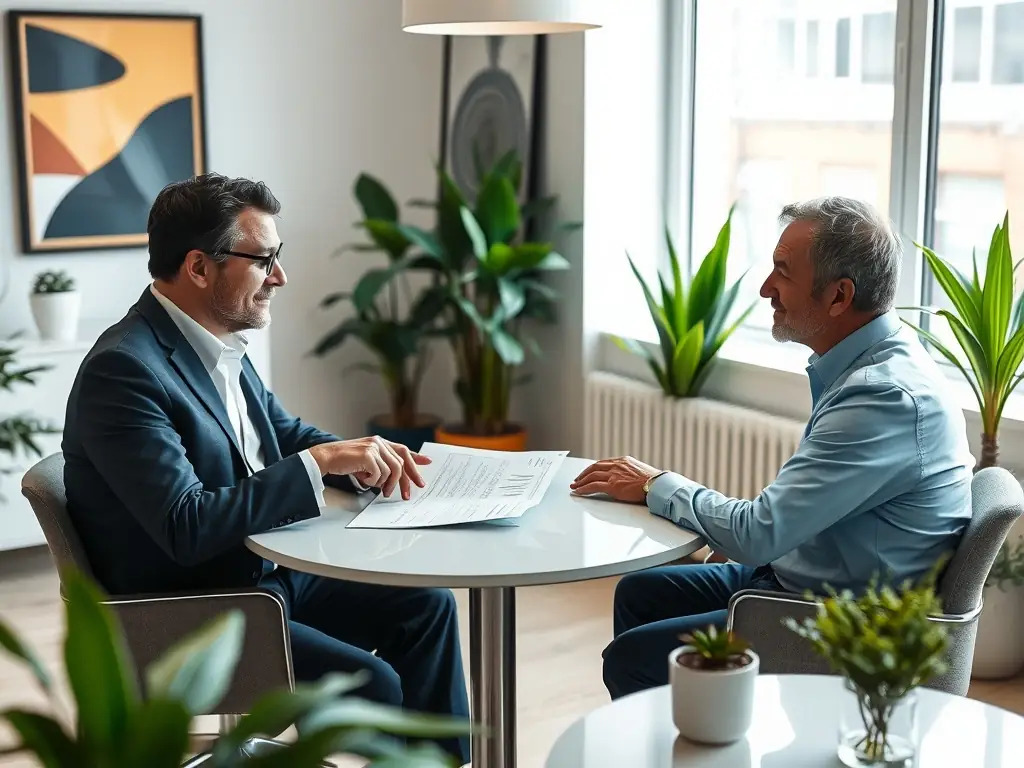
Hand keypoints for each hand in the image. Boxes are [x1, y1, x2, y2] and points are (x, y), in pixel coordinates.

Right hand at [308, 437, 430, 498]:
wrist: (326, 457)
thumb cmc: (345, 461)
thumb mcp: (366, 460)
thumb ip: (381, 463)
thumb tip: (396, 477)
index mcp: (379, 442)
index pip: (403, 449)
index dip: (416, 457)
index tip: (428, 462)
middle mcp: (379, 442)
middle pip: (401, 463)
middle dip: (406, 481)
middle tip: (407, 494)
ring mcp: (374, 447)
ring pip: (392, 471)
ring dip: (386, 484)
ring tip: (380, 490)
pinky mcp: (368, 455)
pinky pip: (379, 474)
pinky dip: (372, 481)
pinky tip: (362, 478)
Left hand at [570, 456, 660, 502]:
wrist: (658, 486)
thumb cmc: (653, 482)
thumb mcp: (640, 471)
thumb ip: (629, 473)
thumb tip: (626, 479)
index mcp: (623, 460)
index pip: (603, 463)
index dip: (593, 468)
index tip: (588, 472)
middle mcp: (616, 465)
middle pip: (594, 467)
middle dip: (583, 474)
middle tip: (577, 480)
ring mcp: (614, 475)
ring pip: (591, 476)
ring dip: (581, 481)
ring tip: (575, 486)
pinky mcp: (612, 486)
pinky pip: (593, 486)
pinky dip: (584, 488)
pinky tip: (579, 492)